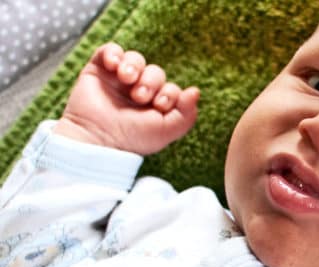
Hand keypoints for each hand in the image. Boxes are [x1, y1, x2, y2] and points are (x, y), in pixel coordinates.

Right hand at [53, 42, 199, 154]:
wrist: (98, 138)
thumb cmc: (133, 139)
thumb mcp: (167, 130)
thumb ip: (187, 113)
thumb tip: (196, 91)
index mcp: (155, 106)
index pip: (171, 87)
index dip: (169, 93)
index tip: (159, 105)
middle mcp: (138, 92)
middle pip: (155, 72)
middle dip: (151, 82)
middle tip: (140, 97)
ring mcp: (117, 81)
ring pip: (135, 59)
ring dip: (134, 66)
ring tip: (126, 79)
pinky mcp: (98, 71)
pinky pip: (110, 50)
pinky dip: (114, 53)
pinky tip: (114, 65)